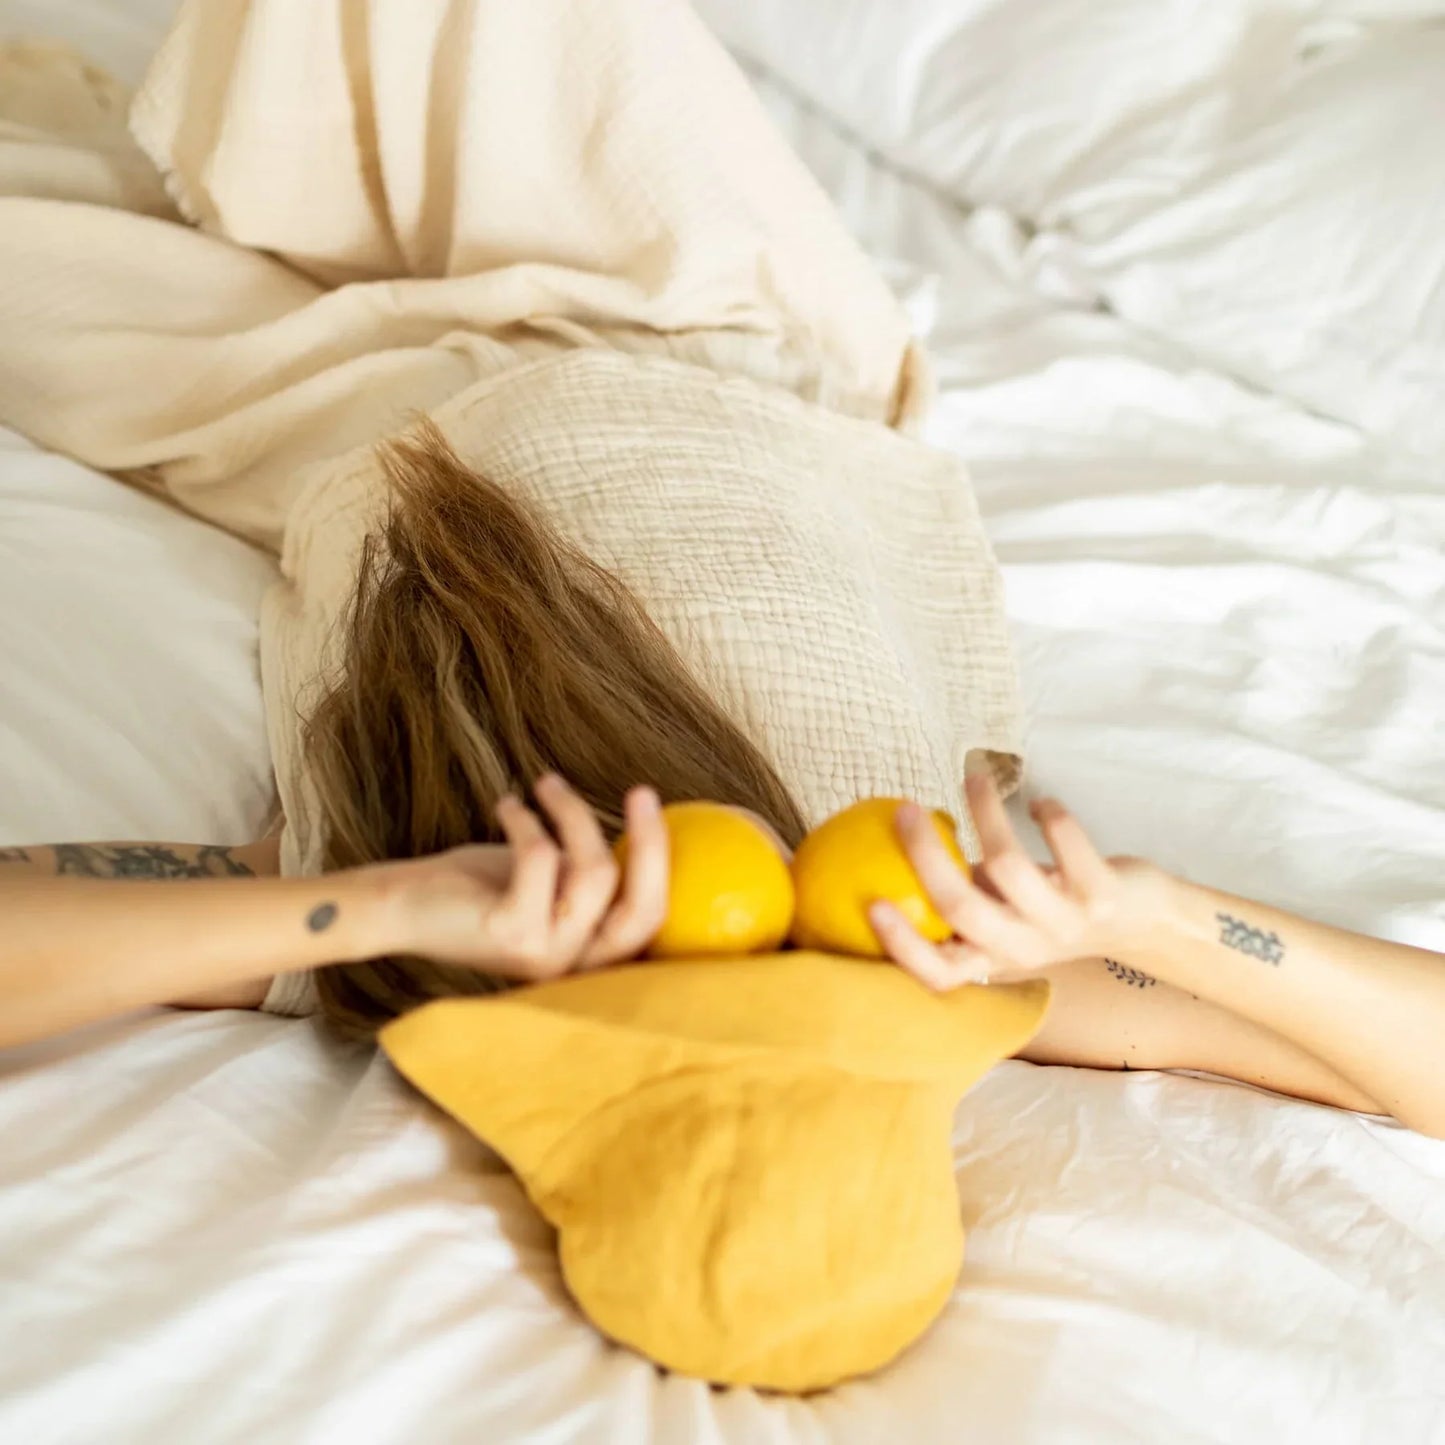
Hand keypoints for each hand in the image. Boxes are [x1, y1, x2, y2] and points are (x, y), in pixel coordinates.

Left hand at [365, 775, 667, 980]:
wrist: (401, 907)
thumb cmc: (479, 886)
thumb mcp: (550, 877)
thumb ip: (589, 869)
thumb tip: (637, 826)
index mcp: (590, 955)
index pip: (651, 918)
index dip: (662, 858)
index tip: (651, 800)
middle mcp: (576, 966)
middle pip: (643, 907)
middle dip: (651, 841)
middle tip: (640, 789)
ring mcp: (547, 955)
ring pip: (595, 871)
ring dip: (572, 813)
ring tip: (544, 785)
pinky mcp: (513, 934)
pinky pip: (543, 858)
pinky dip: (527, 820)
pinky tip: (507, 805)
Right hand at [869, 772, 1161, 989]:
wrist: (1140, 921)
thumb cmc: (1051, 907)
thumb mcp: (1003, 913)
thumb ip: (961, 892)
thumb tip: (901, 845)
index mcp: (991, 959)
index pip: (939, 973)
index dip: (903, 946)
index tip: (871, 903)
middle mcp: (1024, 949)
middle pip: (962, 909)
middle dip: (925, 854)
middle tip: (903, 809)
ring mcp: (1064, 924)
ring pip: (1008, 866)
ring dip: (985, 814)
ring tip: (974, 778)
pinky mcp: (1102, 895)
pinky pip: (1065, 844)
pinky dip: (1047, 815)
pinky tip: (1038, 803)